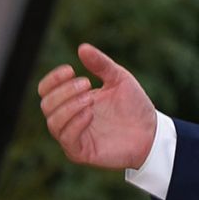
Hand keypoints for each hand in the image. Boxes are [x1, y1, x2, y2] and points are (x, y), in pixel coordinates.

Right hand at [37, 43, 156, 169]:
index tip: (70, 70)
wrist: (152, 131)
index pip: (46, 90)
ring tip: (90, 99)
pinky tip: (89, 114)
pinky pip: (67, 139)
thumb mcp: (119, 79)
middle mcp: (69, 118)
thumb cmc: (134, 105)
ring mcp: (74, 136)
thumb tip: (82, 47)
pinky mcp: (82, 152)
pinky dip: (75, 124)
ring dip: (68, 107)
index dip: (53, 79)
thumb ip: (101, 64)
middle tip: (87, 84)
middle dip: (63, 92)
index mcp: (73, 100)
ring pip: (53, 123)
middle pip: (46, 105)